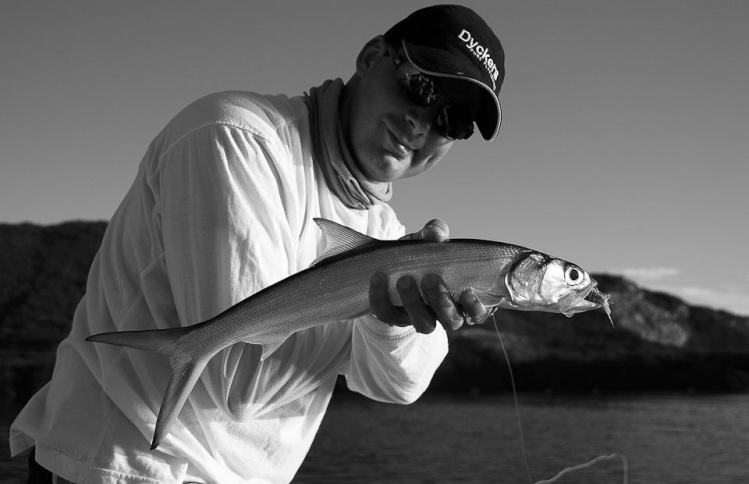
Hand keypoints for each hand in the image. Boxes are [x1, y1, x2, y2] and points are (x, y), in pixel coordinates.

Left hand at [368, 219, 492, 332]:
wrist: (389, 263)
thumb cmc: (420, 254)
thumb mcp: (428, 241)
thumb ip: (434, 233)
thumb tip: (437, 234)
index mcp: (461, 297)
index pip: (477, 313)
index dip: (476, 308)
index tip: (469, 292)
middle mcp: (443, 313)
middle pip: (451, 321)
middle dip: (442, 302)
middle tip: (430, 279)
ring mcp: (419, 317)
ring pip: (423, 324)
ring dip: (413, 302)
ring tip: (405, 280)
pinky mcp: (393, 317)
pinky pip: (387, 313)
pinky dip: (381, 297)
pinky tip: (378, 278)